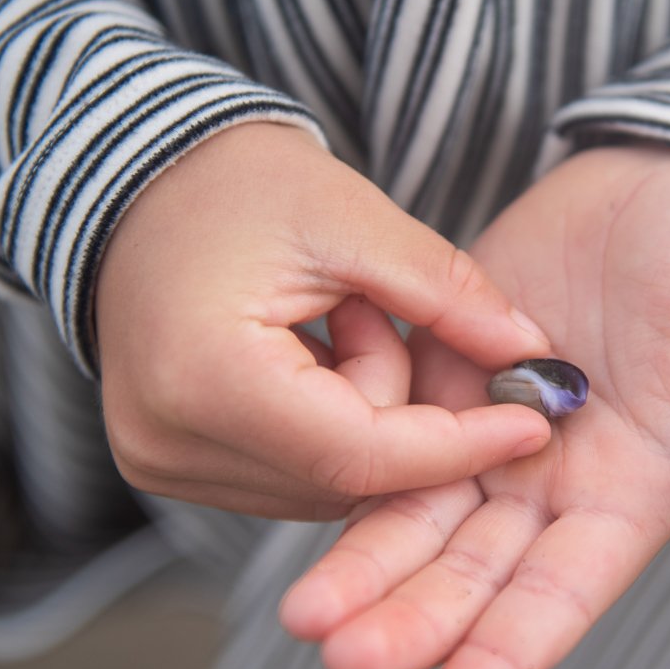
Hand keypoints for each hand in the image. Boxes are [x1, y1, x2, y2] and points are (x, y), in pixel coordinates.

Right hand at [93, 122, 553, 520]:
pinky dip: (326, 427)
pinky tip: (305, 355)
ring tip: (327, 322)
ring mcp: (160, 463)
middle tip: (368, 307)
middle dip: (395, 403)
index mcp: (207, 381)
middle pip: (346, 475)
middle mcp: (170, 443)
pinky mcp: (166, 466)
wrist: (134, 184)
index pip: (361, 457)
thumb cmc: (233, 184)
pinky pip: (290, 477)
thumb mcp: (351, 216)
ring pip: (324, 484)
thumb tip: (532, 355)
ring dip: (361, 416)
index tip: (534, 422)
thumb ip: (447, 293)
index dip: (458, 445)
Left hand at [280, 144, 669, 668]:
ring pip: (416, 513)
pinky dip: (345, 464)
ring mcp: (494, 428)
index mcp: (629, 498)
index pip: (559, 598)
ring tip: (303, 613)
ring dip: (363, 565)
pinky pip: (387, 426)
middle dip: (411, 622)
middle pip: (470, 573)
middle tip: (343, 657)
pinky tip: (293, 491)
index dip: (504, 660)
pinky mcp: (450, 369)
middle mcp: (552, 484)